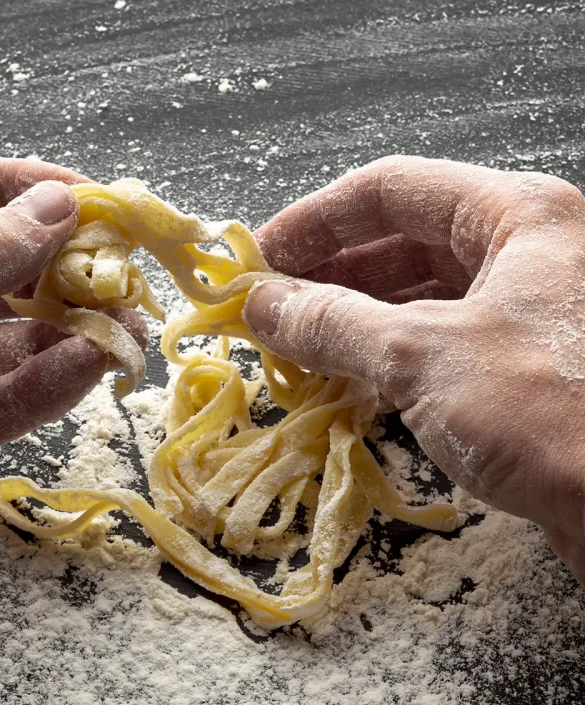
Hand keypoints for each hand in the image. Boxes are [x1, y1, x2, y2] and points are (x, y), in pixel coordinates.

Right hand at [243, 155, 584, 585]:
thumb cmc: (550, 411)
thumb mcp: (425, 355)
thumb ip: (334, 323)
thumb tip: (260, 303)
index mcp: (517, 215)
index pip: (391, 191)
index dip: (314, 221)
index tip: (256, 257)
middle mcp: (525, 253)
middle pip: (402, 243)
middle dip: (327, 276)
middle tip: (266, 312)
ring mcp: (524, 314)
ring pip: (417, 299)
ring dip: (350, 322)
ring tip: (293, 350)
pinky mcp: (521, 371)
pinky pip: (435, 346)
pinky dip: (384, 361)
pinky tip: (343, 385)